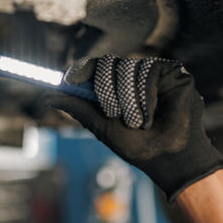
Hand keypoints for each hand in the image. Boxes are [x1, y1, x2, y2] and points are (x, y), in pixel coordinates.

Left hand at [48, 56, 222, 201]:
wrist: (169, 158)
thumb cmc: (140, 148)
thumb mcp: (103, 127)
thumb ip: (79, 109)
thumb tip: (49, 97)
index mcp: (117, 88)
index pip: (96, 68)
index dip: (82, 69)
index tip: (69, 79)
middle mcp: (134, 77)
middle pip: (109, 64)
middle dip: (107, 91)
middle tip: (114, 114)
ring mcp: (154, 73)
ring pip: (128, 67)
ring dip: (128, 100)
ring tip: (138, 123)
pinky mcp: (173, 73)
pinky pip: (149, 71)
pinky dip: (145, 96)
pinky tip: (151, 115)